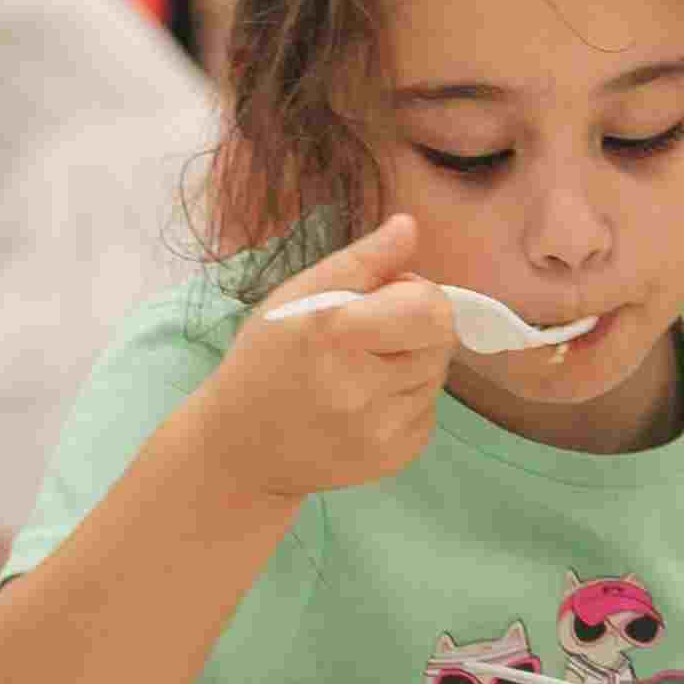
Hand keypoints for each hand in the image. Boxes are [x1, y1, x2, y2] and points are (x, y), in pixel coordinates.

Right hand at [198, 215, 460, 499]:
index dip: (416, 294)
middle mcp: (359, 386)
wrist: (241, 449)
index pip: (433, 308)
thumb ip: (360, 260)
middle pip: (442, 340)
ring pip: (437, 375)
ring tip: (362, 370)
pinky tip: (365, 402)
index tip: (385, 300)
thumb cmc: (267, 359)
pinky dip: (405, 400)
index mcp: (334, 333)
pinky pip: (428, 411)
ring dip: (411, 364)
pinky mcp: (393, 457)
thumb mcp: (297, 296)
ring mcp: (379, 429)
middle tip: (373, 334)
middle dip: (416, 328)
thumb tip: (409, 226)